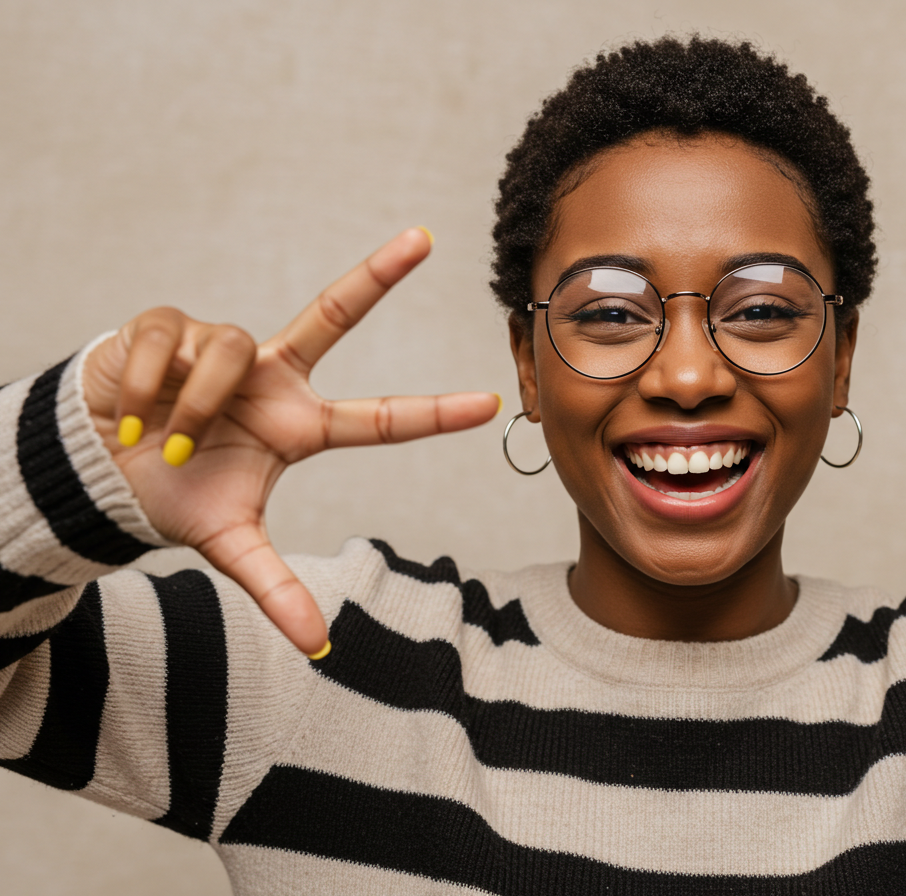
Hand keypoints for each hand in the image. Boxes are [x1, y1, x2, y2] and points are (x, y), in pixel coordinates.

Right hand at [81, 228, 500, 653]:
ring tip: (158, 443)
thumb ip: (275, 587)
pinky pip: (170, 343)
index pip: (377, 418)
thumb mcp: (230, 544)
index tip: (491, 405)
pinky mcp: (170, 325)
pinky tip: (127, 414)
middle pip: (332, 313)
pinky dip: (146, 388)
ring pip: (230, 354)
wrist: (99, 468)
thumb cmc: (175, 494)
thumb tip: (318, 644)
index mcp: (298, 424)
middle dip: (378, 273)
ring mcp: (225, 344)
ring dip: (192, 407)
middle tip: (423, 239)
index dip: (432, 413)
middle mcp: (272, 374)